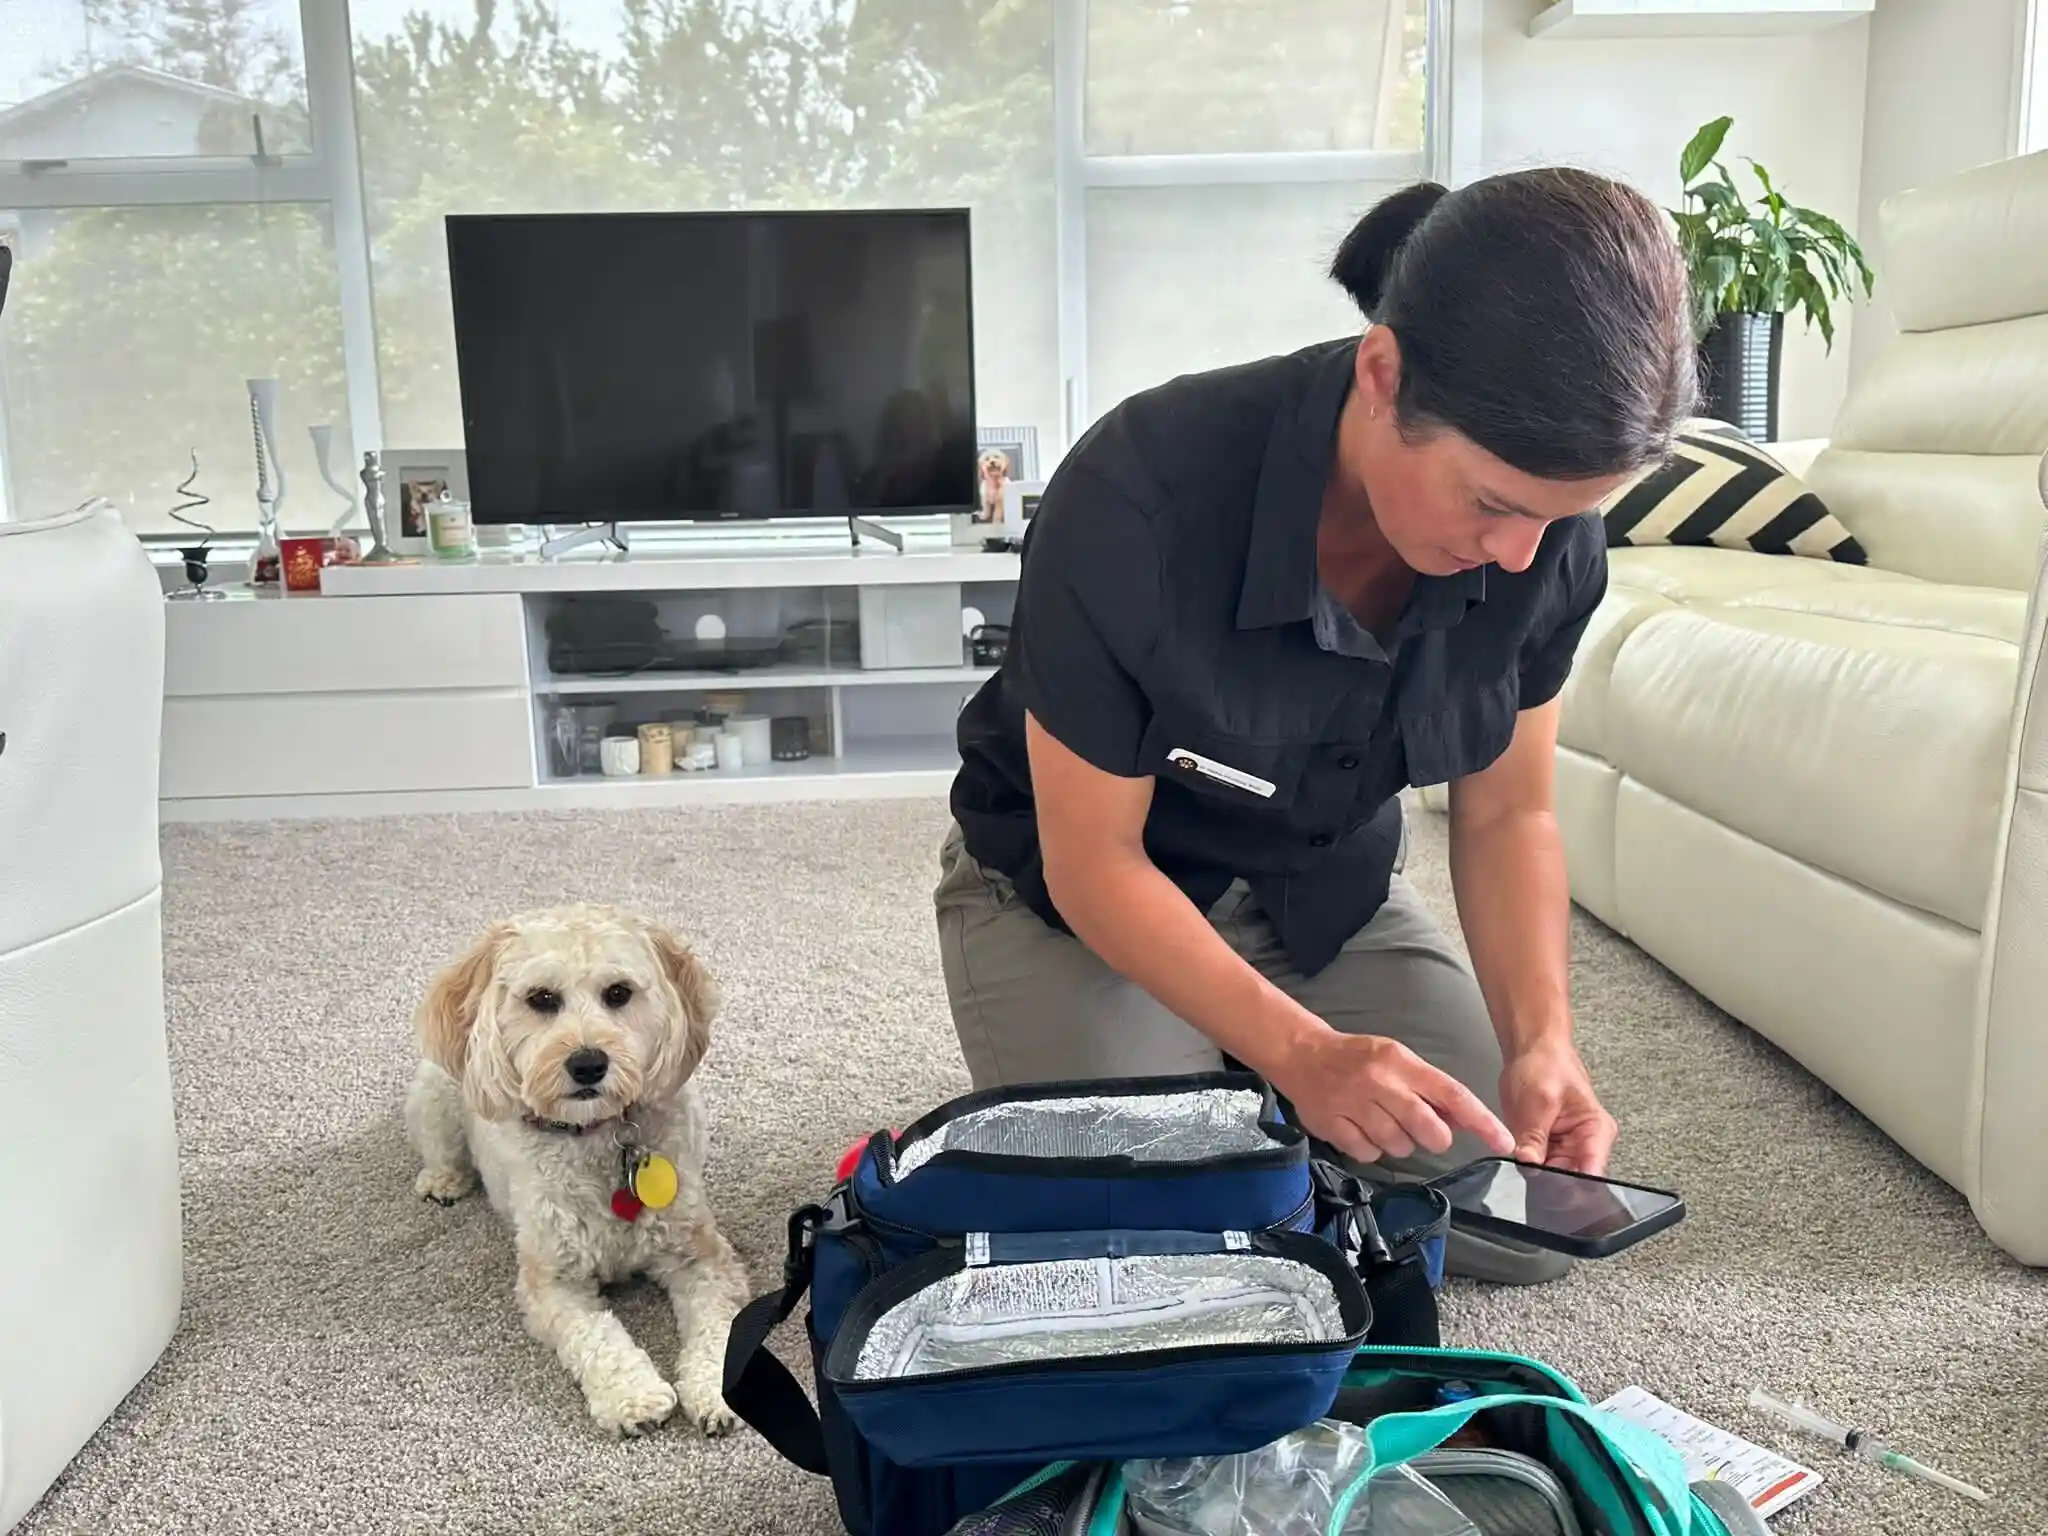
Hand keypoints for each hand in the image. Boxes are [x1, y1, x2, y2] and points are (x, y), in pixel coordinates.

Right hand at [1274, 1028, 1513, 1164]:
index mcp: (1401, 1063)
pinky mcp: (1332, 1125)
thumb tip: (1462, 1120)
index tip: (1504, 1141)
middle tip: (1423, 1131)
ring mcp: (1354, 1105)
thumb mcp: (1398, 1059)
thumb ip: (1429, 1088)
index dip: (1481, 1121)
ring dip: (1399, 1143)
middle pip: (1428, 1129)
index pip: (1452, 1095)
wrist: (1302, 1053)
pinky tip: (1362, 1129)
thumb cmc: (1358, 1058)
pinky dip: (1371, 1149)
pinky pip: (1368, 1154)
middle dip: (1435, 1138)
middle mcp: (1380, 1083)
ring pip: (1398, 1146)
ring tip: (1384, 1123)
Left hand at [1498, 1040, 1615, 1173]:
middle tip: (1529, 1181)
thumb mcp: (1538, 1101)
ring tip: (1523, 1166)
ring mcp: (1566, 1148)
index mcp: (1596, 1131)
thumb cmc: (1545, 1065)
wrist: (1532, 1049)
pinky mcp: (1548, 1148)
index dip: (1573, 1186)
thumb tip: (1528, 1165)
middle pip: (1573, 1181)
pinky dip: (1528, 1167)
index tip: (1551, 1192)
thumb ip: (1534, 1136)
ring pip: (1553, 1178)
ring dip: (1537, 1177)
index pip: (1592, 1172)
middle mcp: (1586, 1144)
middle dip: (1550, 1184)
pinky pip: (1539, 1167)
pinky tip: (1519, 1162)